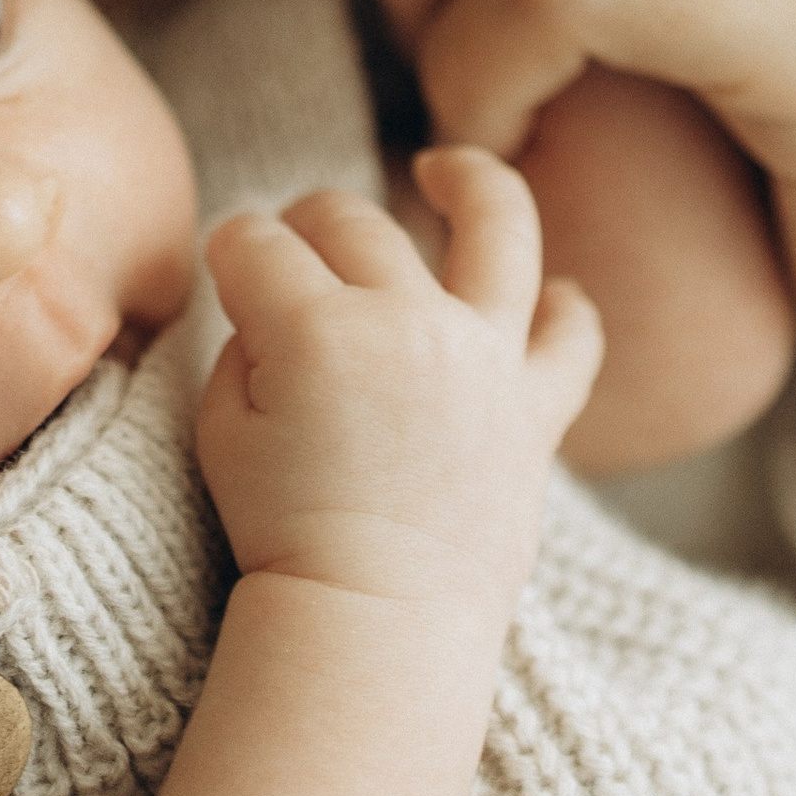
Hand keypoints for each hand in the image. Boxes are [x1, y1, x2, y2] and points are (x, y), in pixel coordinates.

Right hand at [196, 148, 600, 608]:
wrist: (375, 625)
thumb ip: (243, 343)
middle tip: (291, 252)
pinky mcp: (538, 404)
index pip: (254, 243)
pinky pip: (573, 333)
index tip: (225, 270)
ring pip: (491, 222)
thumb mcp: (222, 430)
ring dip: (465, 182)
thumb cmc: (284, 532)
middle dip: (305, 225)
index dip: (229, 249)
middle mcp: (408, 322)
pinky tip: (548, 293)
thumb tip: (272, 298)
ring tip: (444, 170)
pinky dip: (566, 308)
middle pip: (349, 222)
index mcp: (315, 330)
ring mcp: (485, 356)